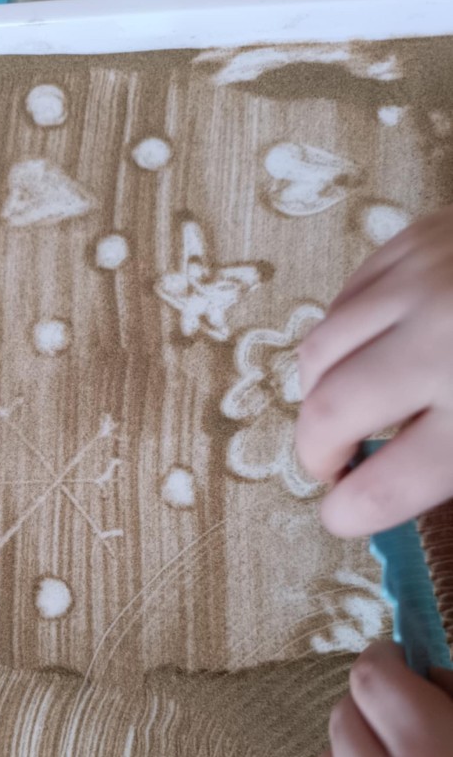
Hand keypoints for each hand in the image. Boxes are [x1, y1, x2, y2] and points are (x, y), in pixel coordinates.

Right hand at [296, 205, 452, 536]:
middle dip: (316, 453)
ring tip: (344, 409)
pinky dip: (342, 341)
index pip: (386, 484)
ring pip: (319, 353)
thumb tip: (385, 480)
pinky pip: (341, 303)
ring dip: (318, 394)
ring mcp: (421, 281)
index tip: (342, 515)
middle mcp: (444, 341)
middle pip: (330, 413)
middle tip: (333, 464)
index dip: (349, 513)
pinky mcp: (413, 240)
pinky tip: (367, 354)